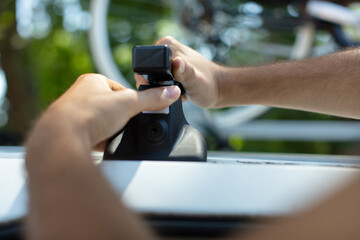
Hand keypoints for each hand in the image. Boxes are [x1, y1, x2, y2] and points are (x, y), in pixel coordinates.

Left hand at [29, 74, 180, 149]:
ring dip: (110, 130)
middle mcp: (81, 95)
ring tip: (113, 134)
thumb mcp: (129, 103)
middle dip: (121, 117)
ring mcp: (75, 114)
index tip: (138, 110)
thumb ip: (152, 99)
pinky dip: (101, 141)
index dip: (132, 100)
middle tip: (126, 124)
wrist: (62, 138)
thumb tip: (172, 92)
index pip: (120, 89)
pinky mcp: (72, 132)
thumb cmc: (89, 112)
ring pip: (102, 123)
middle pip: (112, 107)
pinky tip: (103, 143)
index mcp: (93, 81)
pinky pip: (93, 136)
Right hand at [135, 36, 221, 107]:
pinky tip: (179, 91)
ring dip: (162, 90)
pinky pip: (158, 82)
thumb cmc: (209, 85)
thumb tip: (176, 62)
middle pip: (145, 73)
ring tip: (179, 91)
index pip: (144, 65)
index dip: (151, 82)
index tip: (169, 89)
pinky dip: (166, 90)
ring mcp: (166, 57)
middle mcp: (164, 47)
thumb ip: (186, 72)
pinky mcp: (169, 66)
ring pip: (151, 80)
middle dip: (157, 87)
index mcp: (166, 45)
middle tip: (177, 91)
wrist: (218, 89)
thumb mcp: (196, 81)